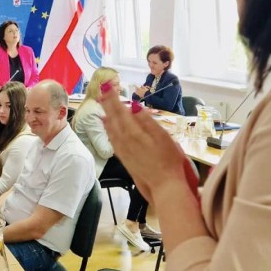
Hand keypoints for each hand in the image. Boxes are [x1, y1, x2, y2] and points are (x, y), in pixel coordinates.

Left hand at [99, 84, 189, 202]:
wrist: (163, 185)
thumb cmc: (168, 160)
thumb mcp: (162, 136)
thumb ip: (146, 121)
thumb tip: (134, 106)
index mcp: (133, 132)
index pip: (120, 110)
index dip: (113, 97)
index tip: (108, 85)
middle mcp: (124, 140)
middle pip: (113, 118)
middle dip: (107, 103)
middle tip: (102, 91)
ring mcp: (122, 150)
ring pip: (110, 128)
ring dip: (106, 115)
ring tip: (103, 105)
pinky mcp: (124, 158)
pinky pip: (112, 139)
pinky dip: (108, 129)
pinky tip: (108, 127)